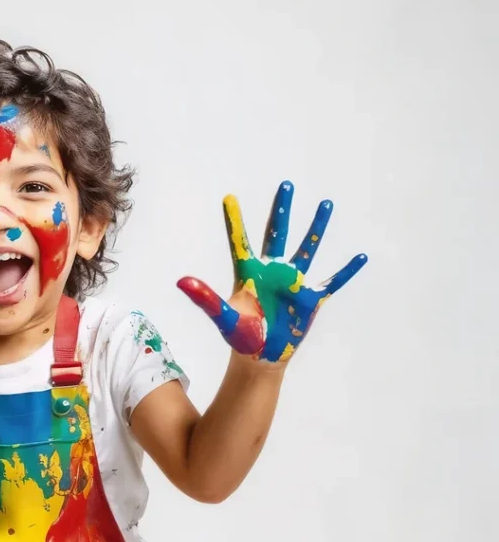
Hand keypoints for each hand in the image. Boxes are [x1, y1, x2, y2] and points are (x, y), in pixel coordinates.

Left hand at [177, 181, 366, 361]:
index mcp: (248, 274)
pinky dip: (346, 271)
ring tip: (326, 204)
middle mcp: (271, 272)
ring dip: (316, 228)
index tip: (228, 197)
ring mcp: (293, 283)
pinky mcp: (310, 298)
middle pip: (277, 234)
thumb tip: (181, 281)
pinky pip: (332, 282)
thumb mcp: (223, 317)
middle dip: (281, 209)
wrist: (260, 357)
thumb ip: (205, 298)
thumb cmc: (240, 337)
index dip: (235, 221)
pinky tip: (361, 257)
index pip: (240, 242)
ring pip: (307, 248)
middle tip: (285, 185)